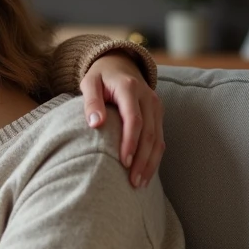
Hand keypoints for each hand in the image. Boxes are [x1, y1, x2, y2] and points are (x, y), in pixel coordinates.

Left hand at [80, 53, 164, 188]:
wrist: (119, 65)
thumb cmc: (100, 77)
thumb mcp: (89, 83)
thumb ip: (91, 102)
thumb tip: (95, 124)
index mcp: (130, 88)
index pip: (134, 119)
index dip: (131, 141)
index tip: (124, 162)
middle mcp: (148, 97)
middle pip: (149, 133)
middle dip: (142, 159)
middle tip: (133, 182)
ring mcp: (156, 107)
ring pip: (158, 139)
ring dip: (150, 163)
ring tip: (139, 184)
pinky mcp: (158, 115)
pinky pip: (160, 139)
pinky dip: (154, 158)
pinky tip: (146, 174)